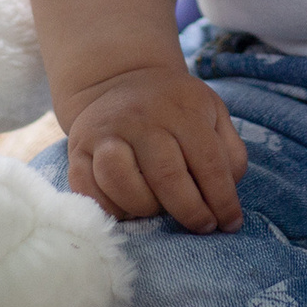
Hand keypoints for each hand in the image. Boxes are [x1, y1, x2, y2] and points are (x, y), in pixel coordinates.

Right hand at [62, 63, 247, 231]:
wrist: (118, 80)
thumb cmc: (174, 108)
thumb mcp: (211, 112)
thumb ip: (229, 151)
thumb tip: (226, 196)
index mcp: (180, 107)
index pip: (207, 161)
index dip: (222, 199)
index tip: (229, 223)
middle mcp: (140, 117)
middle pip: (166, 176)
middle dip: (190, 212)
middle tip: (202, 226)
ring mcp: (104, 133)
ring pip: (120, 182)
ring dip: (145, 209)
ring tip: (159, 211)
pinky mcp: (77, 151)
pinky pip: (88, 192)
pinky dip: (110, 209)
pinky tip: (129, 209)